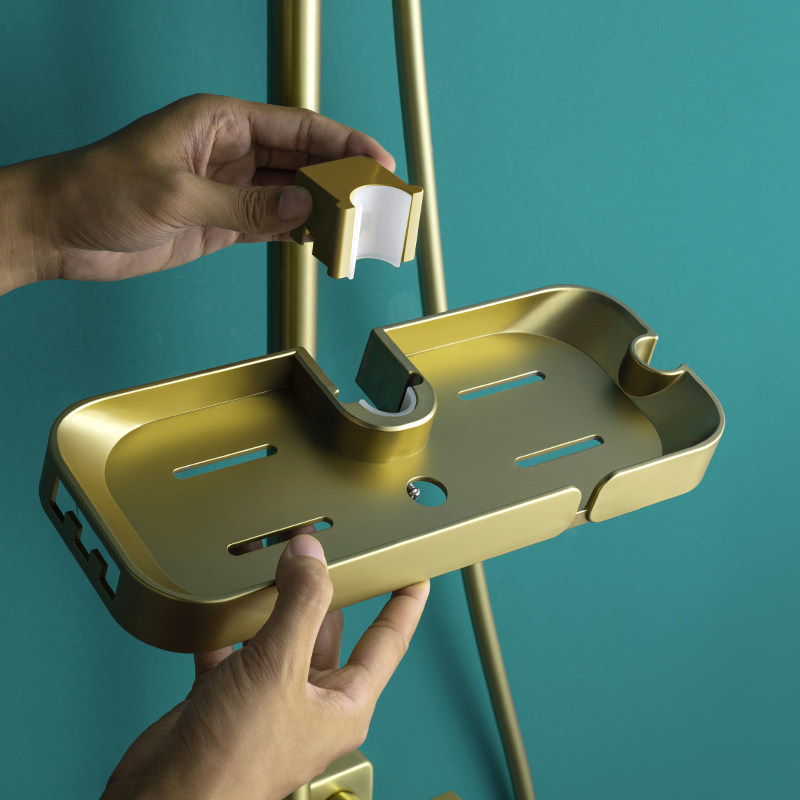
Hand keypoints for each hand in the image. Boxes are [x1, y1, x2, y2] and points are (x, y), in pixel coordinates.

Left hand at [0, 94, 393, 293]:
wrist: (61, 230)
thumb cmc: (98, 189)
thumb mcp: (176, 194)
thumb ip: (244, 203)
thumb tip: (303, 206)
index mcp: (219, 123)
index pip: (296, 128)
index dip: (341, 143)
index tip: (376, 160)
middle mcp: (229, 151)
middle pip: (300, 160)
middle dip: (340, 178)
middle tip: (377, 200)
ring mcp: (227, 188)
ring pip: (290, 193)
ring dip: (323, 208)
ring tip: (357, 225)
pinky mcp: (221, 221)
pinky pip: (272, 222)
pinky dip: (298, 231)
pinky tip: (320, 240)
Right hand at [101, 534, 428, 799]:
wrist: (166, 799)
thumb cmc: (232, 762)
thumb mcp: (279, 669)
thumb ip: (300, 605)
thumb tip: (312, 557)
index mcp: (343, 703)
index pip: (387, 642)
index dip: (404, 605)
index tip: (413, 574)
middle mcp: (310, 700)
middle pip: (327, 628)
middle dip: (322, 587)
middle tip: (320, 545)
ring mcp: (267, 698)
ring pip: (278, 633)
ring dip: (271, 599)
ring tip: (270, 557)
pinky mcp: (226, 697)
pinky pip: (233, 646)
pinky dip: (227, 622)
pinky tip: (223, 597)